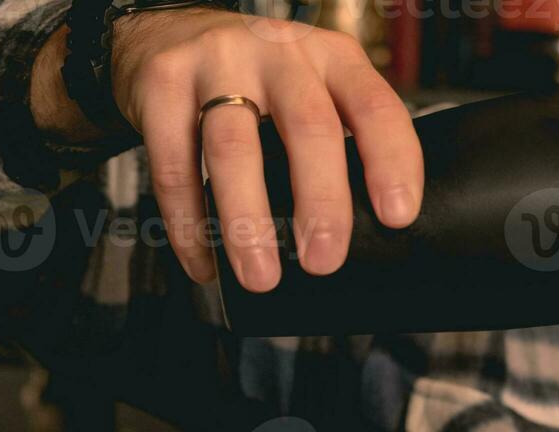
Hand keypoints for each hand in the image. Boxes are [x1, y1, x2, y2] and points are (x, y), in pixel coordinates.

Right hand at [104, 9, 422, 286]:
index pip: (375, 107)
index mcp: (332, 59)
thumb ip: (337, 139)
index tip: (397, 217)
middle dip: (320, 202)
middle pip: (308, 126)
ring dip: (247, 221)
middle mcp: (280, 52)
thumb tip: (356, 238)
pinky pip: (173, 162)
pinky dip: (188, 222)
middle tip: (323, 261)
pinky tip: (205, 262)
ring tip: (260, 275)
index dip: (391, 161)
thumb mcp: (313, 87)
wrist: (166, 29)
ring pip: (234, 147)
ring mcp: (217, 61)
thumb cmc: (258, 80)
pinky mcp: (161, 81)